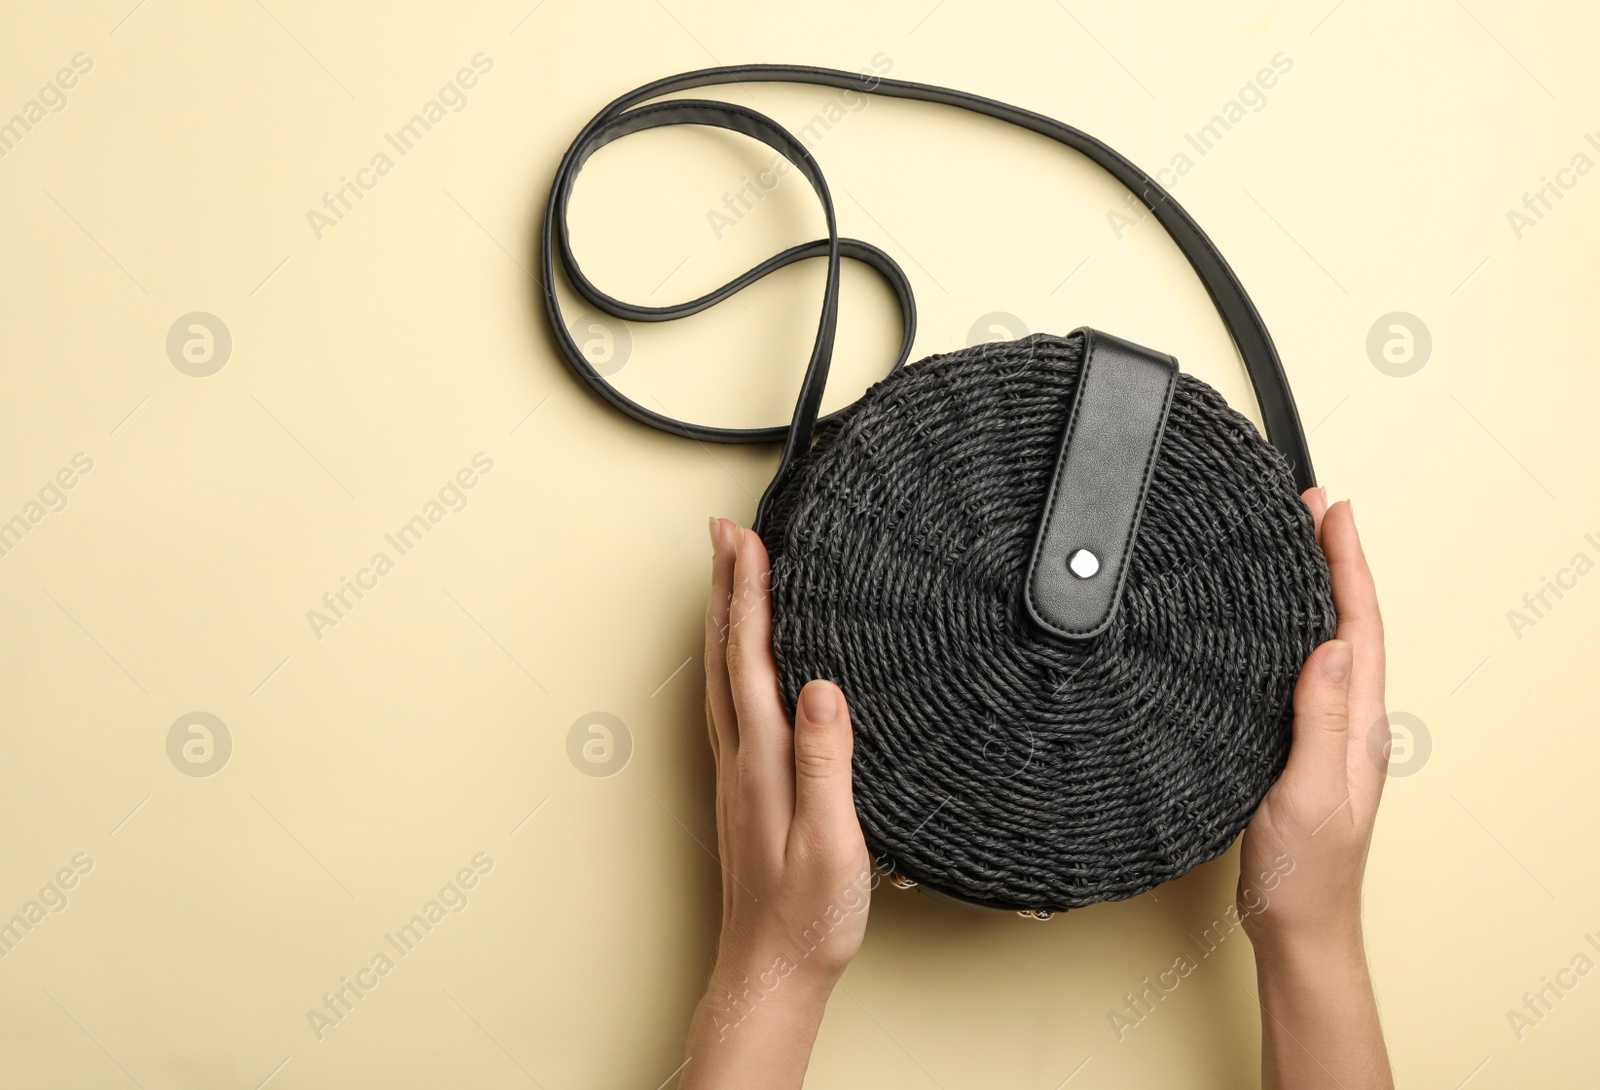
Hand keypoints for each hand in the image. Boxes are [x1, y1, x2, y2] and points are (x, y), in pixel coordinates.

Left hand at [680, 519, 871, 1089]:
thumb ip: (827, 763)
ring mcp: (736, 771)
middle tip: (726, 531)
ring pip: (721, 674)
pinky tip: (739, 656)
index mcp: (762, 760)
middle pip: (724, 653)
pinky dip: (730, 657)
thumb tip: (823, 688)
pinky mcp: (743, 786)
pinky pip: (729, 700)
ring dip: (723, 615)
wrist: (770, 969)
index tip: (747, 540)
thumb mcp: (832, 841)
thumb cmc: (806, 915)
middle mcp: (740, 757)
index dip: (750, 594)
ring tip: (729, 573)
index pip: (751, 659)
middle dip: (726, 585)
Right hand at [1238, 490, 1393, 1088]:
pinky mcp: (1299, 748)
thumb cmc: (1305, 874)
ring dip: (1316, 589)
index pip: (1359, 627)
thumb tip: (1331, 647)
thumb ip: (1320, 721)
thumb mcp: (1308, 793)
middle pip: (1348, 623)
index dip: (1346, 564)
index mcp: (1360, 727)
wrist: (1297, 927)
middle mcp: (1350, 723)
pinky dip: (1291, 631)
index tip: (1330, 510)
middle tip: (1311, 508)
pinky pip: (1302, 672)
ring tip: (1295, 545)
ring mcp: (1327, 735)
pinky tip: (1267, 625)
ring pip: (1327, 644)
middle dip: (1334, 560)